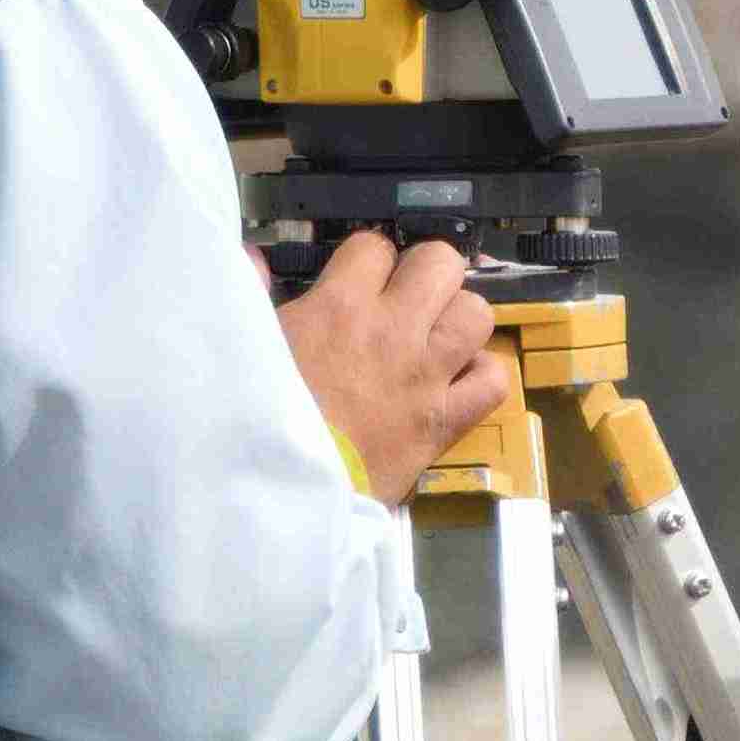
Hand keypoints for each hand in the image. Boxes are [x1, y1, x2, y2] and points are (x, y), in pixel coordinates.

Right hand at [277, 231, 512, 497]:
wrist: (283, 493)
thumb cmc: (257, 421)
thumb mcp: (247, 347)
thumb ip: (252, 294)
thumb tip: (253, 258)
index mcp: (338, 307)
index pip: (374, 247)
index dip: (368, 259)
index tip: (359, 280)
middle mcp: (392, 330)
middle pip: (440, 263)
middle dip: (426, 273)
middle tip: (407, 299)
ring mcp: (425, 375)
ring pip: (476, 313)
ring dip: (459, 319)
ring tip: (436, 336)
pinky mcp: (444, 421)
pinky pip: (492, 381)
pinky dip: (481, 376)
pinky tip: (456, 381)